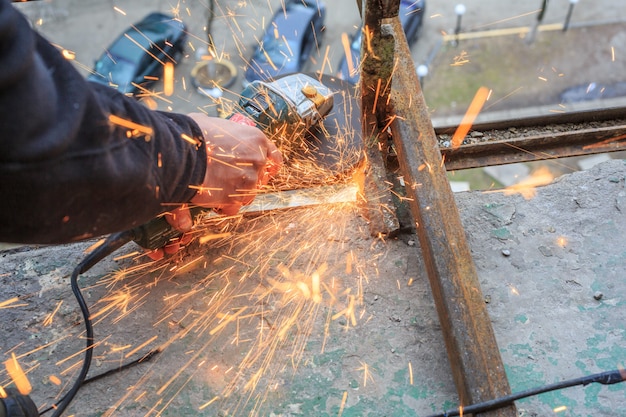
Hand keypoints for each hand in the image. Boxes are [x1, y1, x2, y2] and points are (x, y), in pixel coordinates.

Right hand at [146, 114, 281, 259]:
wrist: (181, 153)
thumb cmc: (193, 135)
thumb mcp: (208, 124)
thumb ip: (217, 135)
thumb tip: (208, 134)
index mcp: (255, 139)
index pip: (273, 157)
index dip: (264, 166)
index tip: (257, 170)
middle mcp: (257, 160)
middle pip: (260, 178)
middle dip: (246, 182)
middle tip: (228, 181)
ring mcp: (249, 180)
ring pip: (247, 194)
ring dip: (234, 195)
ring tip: (215, 189)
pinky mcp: (236, 197)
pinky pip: (234, 207)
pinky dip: (224, 207)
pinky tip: (212, 199)